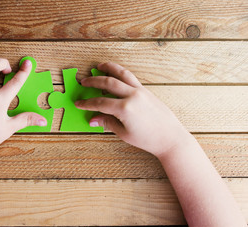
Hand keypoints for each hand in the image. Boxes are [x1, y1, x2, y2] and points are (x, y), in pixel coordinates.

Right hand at [75, 62, 191, 157]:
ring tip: (99, 66)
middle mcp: (132, 96)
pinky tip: (115, 73)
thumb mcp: (124, 133)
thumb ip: (107, 122)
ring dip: (109, 68)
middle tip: (83, 82)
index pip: (100, 102)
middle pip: (108, 82)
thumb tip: (93, 119)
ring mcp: (141, 91)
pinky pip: (130, 77)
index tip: (78, 103)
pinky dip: (121, 73)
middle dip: (93, 81)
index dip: (87, 103)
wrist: (170, 138)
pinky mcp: (146, 91)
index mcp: (125, 108)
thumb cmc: (149, 139)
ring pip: (121, 74)